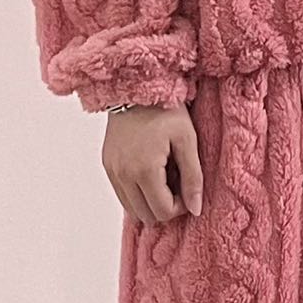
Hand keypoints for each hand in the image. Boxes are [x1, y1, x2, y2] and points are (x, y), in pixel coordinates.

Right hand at [102, 104, 203, 224]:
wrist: (136, 86)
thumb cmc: (165, 109)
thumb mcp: (187, 140)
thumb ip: (193, 178)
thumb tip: (195, 210)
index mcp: (144, 170)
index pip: (162, 212)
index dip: (180, 207)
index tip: (187, 187)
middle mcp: (123, 175)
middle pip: (146, 216)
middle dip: (165, 206)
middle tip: (176, 182)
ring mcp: (112, 171)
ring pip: (132, 209)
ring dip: (150, 201)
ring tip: (163, 177)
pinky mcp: (107, 165)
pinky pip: (122, 194)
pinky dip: (137, 193)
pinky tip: (150, 173)